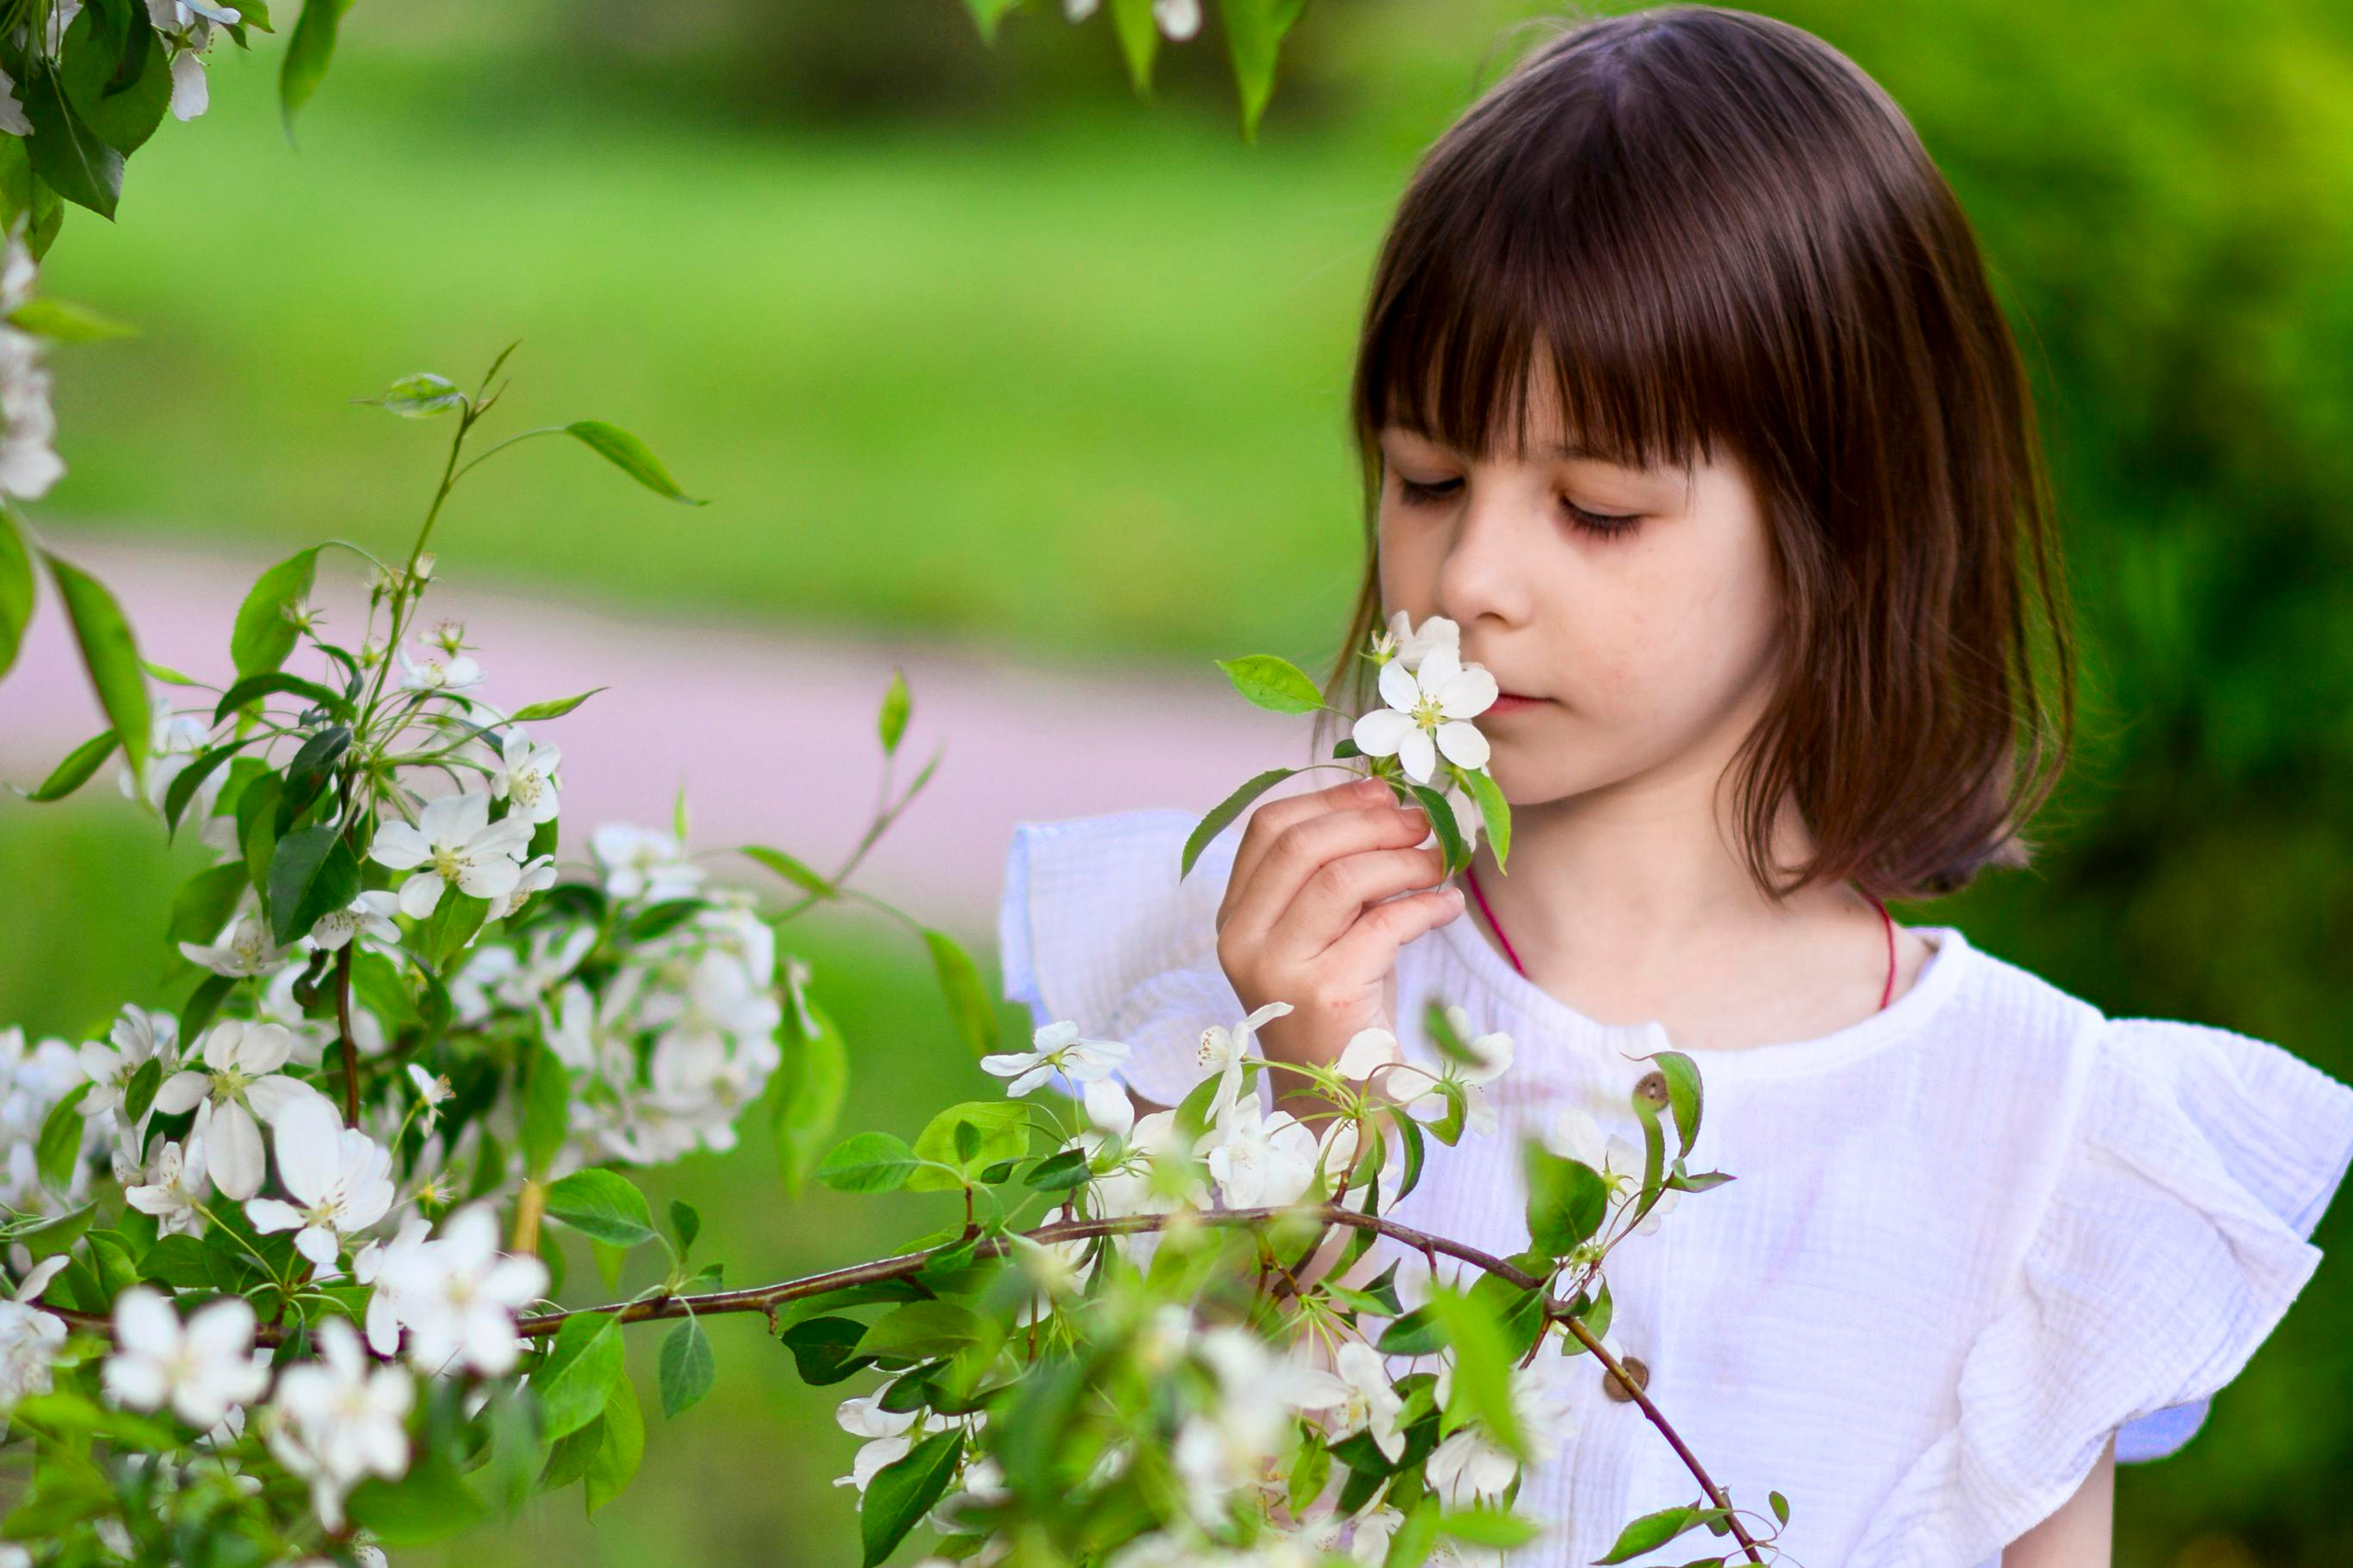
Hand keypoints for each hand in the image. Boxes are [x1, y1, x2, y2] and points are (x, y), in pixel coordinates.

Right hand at [1213, 776, 1467, 1097]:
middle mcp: (1243, 942)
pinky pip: (1384, 924)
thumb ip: (1335, 878)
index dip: (1330, 797)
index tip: (1383, 791)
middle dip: (1372, 821)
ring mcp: (1278, 971)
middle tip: (1423, 822)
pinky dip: (1426, 904)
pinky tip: (1448, 905)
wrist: (1338, 1110)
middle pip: (1303, 844)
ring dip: (1402, 859)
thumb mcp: (1324, 937)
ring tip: (1440, 862)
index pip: (1268, 828)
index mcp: (1234, 920)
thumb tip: (1387, 800)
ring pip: (1341, 877)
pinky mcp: (1325, 996)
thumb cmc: (1340, 1014)